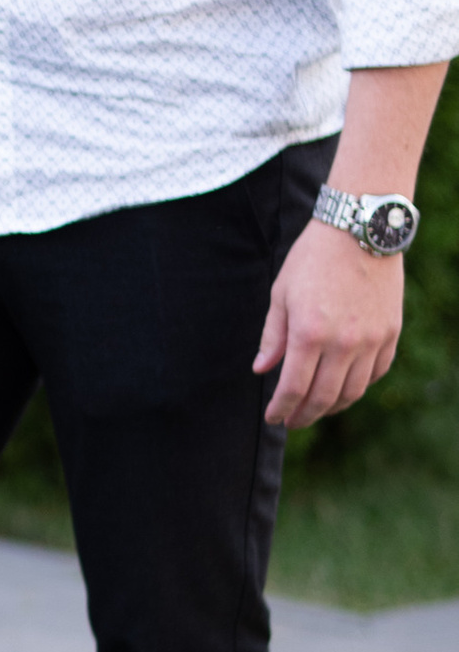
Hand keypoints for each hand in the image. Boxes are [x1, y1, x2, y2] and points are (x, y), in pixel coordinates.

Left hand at [255, 221, 403, 429]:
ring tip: (316, 408)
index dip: (281, 409)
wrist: (360, 230)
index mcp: (309, 332)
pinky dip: (359, 386)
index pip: (293, 388)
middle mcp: (343, 342)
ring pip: (353, 391)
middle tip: (291, 421)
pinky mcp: (390, 333)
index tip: (272, 417)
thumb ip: (272, 337)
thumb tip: (261, 370)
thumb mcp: (281, 294)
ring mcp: (371, 339)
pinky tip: (344, 387)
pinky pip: (376, 373)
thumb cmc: (313, 258)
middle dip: (303, 416)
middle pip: (323, 397)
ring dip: (331, 407)